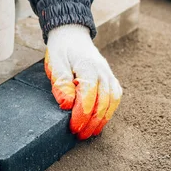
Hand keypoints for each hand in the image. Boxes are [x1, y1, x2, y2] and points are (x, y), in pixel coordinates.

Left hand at [45, 24, 121, 139]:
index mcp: (88, 68)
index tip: (72, 128)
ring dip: (102, 120)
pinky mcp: (110, 78)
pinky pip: (115, 96)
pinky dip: (110, 110)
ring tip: (91, 133)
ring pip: (112, 102)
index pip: (88, 98)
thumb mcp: (55, 64)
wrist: (72, 34)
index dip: (80, 116)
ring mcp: (109, 75)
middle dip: (91, 123)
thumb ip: (61, 83)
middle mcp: (103, 72)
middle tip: (80, 136)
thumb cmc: (62, 50)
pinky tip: (100, 120)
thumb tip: (66, 104)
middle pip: (102, 104)